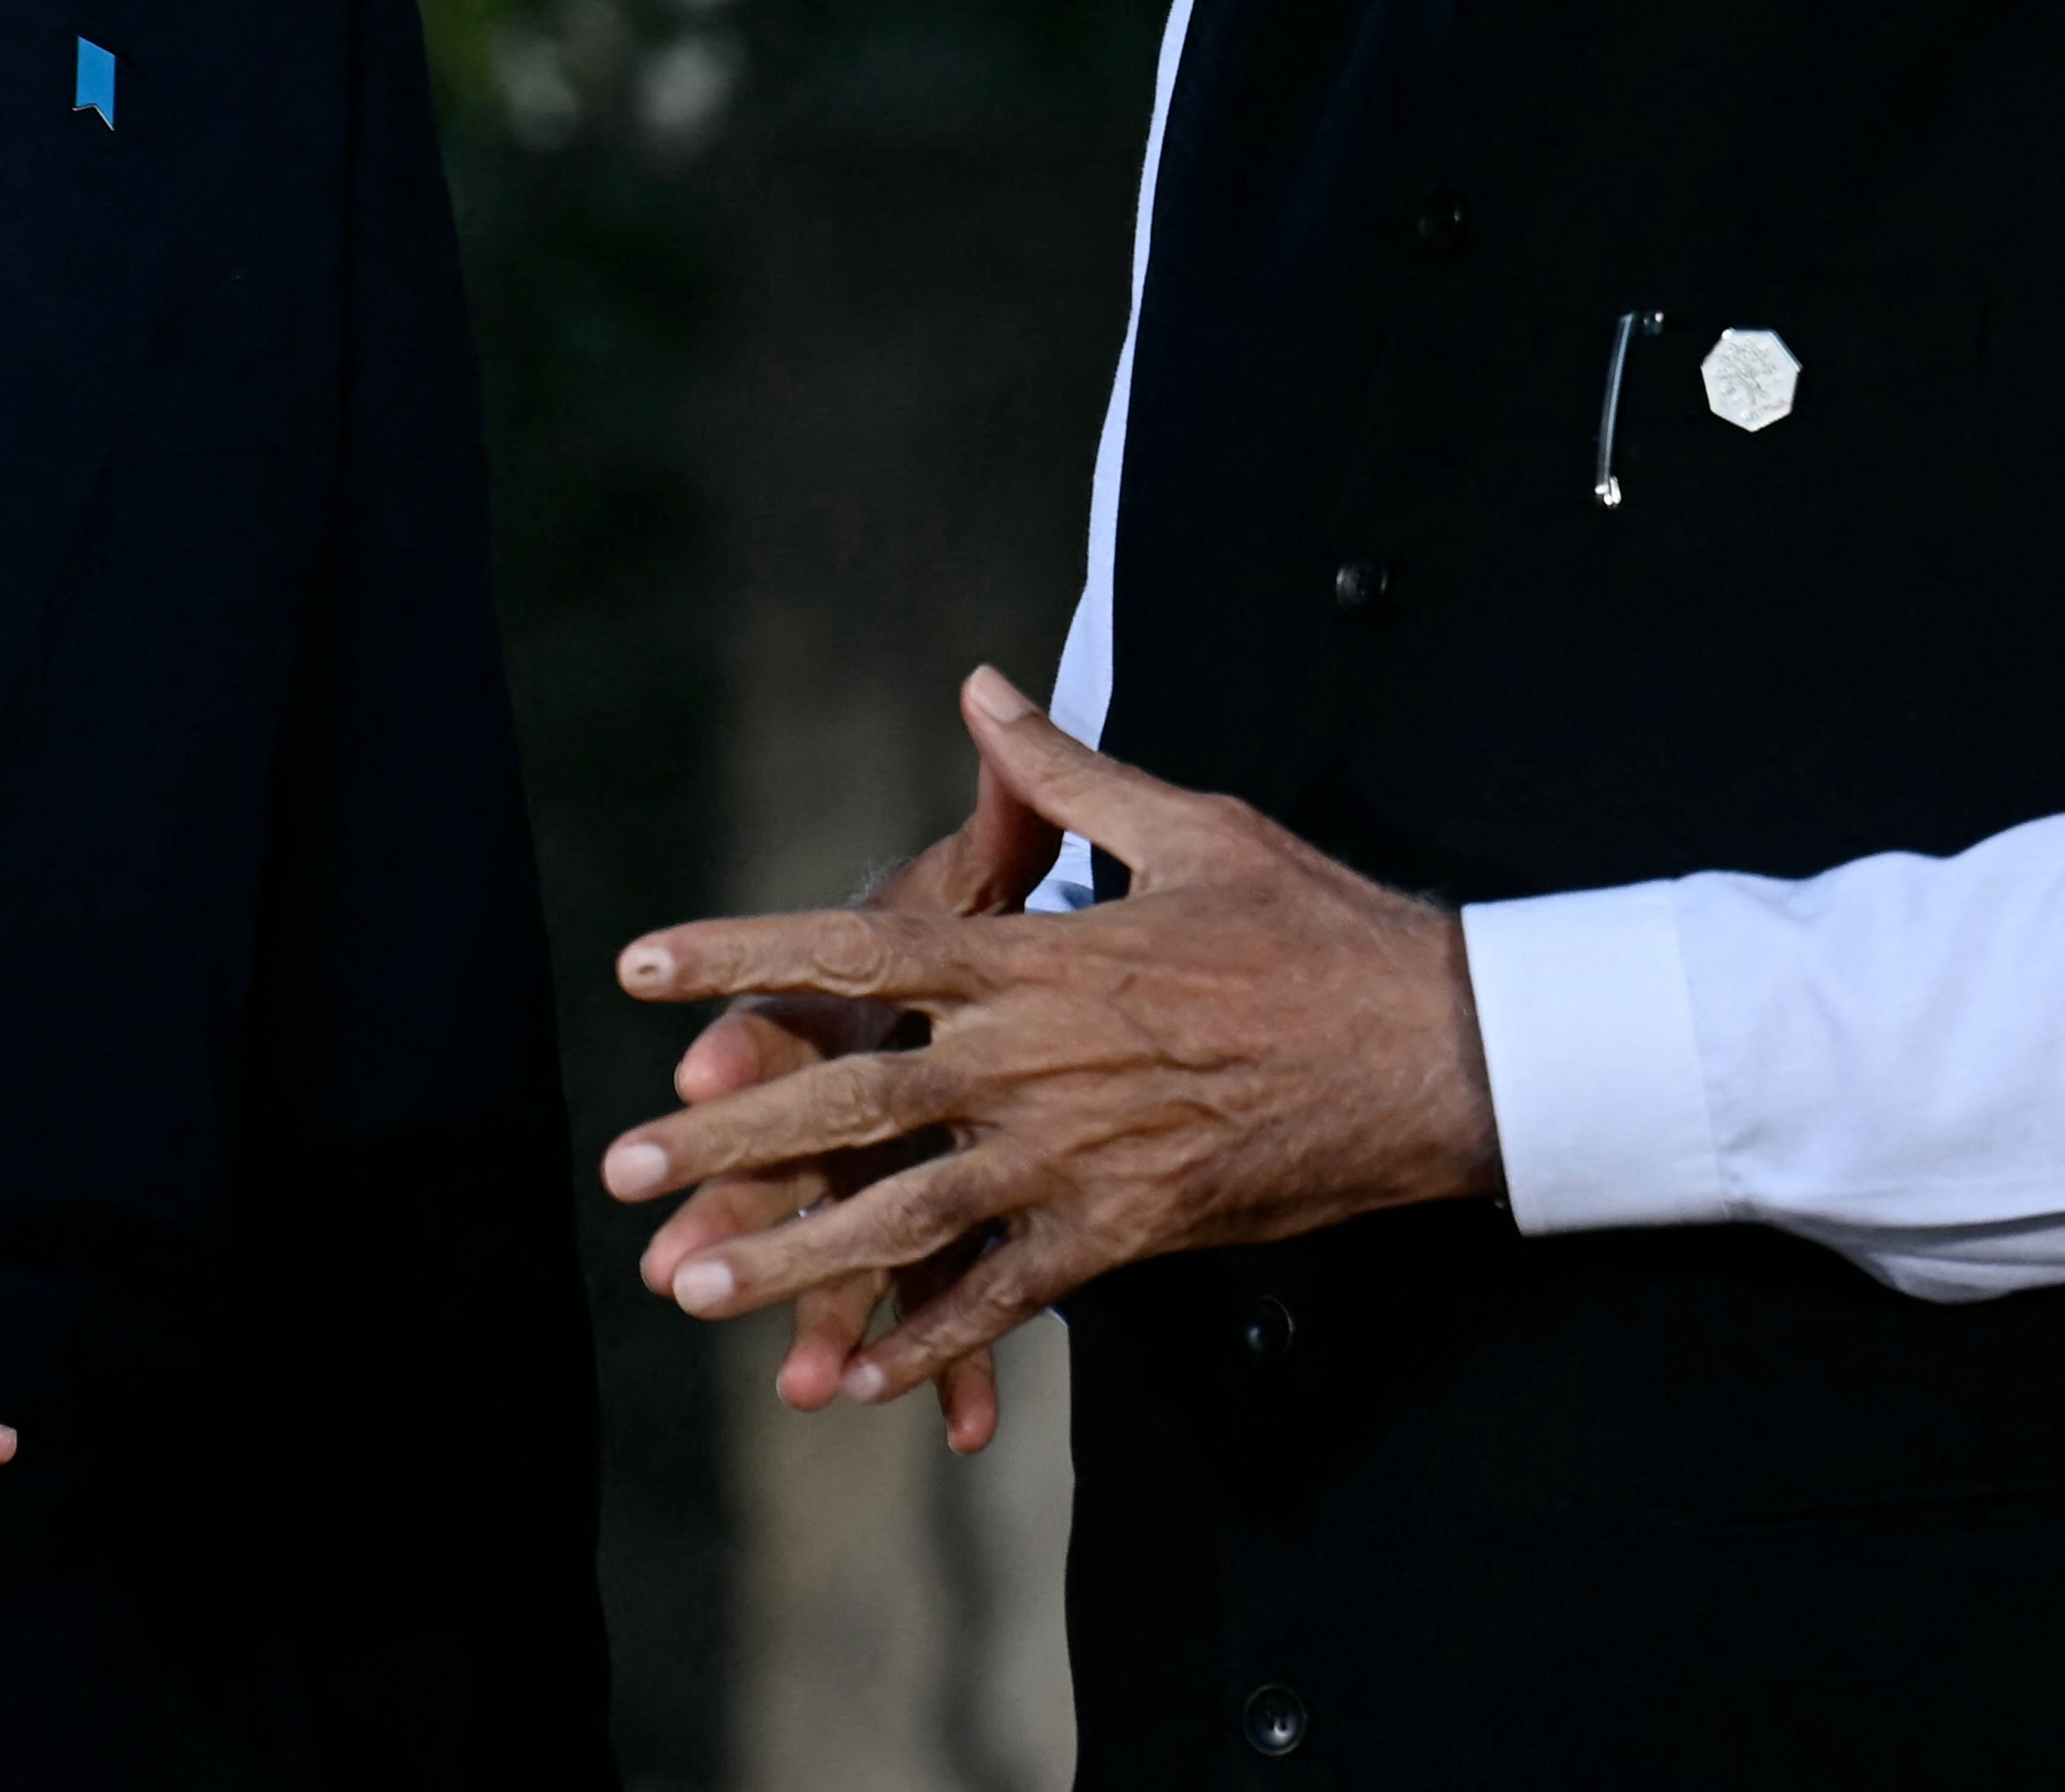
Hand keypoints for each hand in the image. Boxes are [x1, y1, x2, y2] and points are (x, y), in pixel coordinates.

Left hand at [602, 670, 1496, 1412]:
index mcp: (1040, 956)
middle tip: (626, 1163)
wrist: (1437, 1047)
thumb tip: (982, 690)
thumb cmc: (1314, 925)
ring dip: (794, 1255)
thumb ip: (1065, 774)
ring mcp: (1080, 1154)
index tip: (642, 965)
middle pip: (855, 1094)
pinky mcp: (1130, 1230)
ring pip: (909, 1212)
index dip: (744, 952)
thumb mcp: (1192, 824)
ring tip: (693, 1286)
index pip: (859, 944)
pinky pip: (1010, 1296)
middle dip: (732, 1132)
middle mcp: (1039, 1058)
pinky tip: (850, 1374)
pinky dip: (929, 1339)